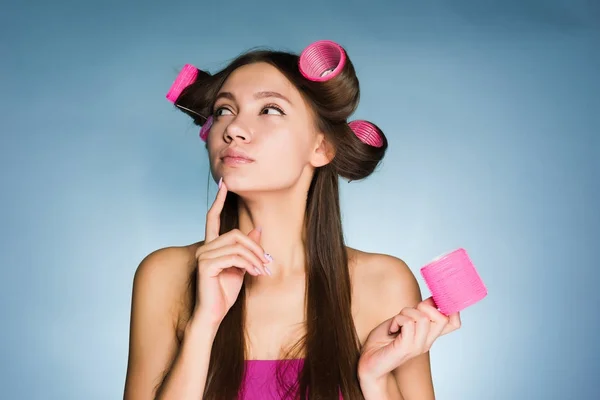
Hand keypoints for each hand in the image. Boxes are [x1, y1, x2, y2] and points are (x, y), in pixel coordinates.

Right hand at [193, 179, 271, 325]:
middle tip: (267, 263)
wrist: (213, 315)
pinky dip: (248, 263)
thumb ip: (247, 249)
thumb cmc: (225, 293)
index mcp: (210, 246)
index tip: (224, 184)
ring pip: (237, 245)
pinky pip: (233, 256)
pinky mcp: (205, 265)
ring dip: (255, 257)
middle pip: (235, 234)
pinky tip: (254, 273)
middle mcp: (204, 247)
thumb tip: (258, 228)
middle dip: (255, 247)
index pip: (212, 218)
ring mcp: (203, 255)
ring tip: (262, 271)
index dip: (218, 200)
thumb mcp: (242, 267)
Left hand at [357, 297, 460, 381]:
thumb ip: (418, 313)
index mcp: (428, 336)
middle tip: (407, 314)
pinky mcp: (406, 348)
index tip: (433, 301)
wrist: (369, 361)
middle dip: (424, 307)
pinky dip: (397, 320)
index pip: (453, 323)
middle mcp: (427, 342)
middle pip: (443, 318)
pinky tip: (392, 329)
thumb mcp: (403, 321)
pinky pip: (408, 323)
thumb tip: (432, 299)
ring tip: (396, 323)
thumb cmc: (383, 342)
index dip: (451, 308)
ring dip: (406, 313)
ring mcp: (418, 346)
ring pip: (423, 318)